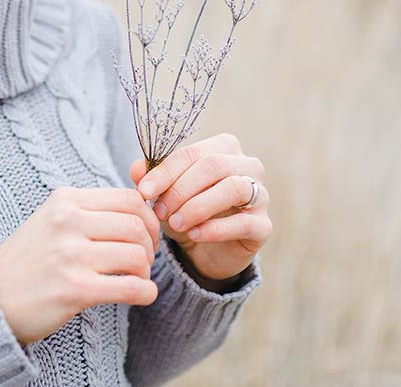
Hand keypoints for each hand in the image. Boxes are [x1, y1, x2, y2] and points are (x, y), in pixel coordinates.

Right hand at [0, 187, 160, 344]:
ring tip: (138, 278)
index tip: (147, 235)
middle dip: (150, 245)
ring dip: (146, 271)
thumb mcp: (52, 220)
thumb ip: (89, 212)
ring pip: (136, 255)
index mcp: (65, 200)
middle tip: (145, 260)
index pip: (129, 199)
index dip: (149, 218)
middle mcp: (68, 222)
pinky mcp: (75, 289)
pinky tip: (143, 295)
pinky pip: (130, 287)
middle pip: (136, 226)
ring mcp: (71, 255)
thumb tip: (140, 208)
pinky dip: (145, 292)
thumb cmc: (28, 261)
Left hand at [130, 133, 270, 283]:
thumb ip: (151, 180)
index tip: (143, 191)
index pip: (193, 153)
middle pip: (214, 165)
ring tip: (176, 223)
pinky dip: (216, 229)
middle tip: (159, 211)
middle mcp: (248, 166)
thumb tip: (136, 168)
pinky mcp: (264, 225)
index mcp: (224, 148)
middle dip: (181, 189)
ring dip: (199, 206)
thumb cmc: (187, 211)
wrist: (206, 251)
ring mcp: (260, 195)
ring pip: (234, 189)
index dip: (166, 171)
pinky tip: (194, 235)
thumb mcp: (165, 195)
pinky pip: (244, 222)